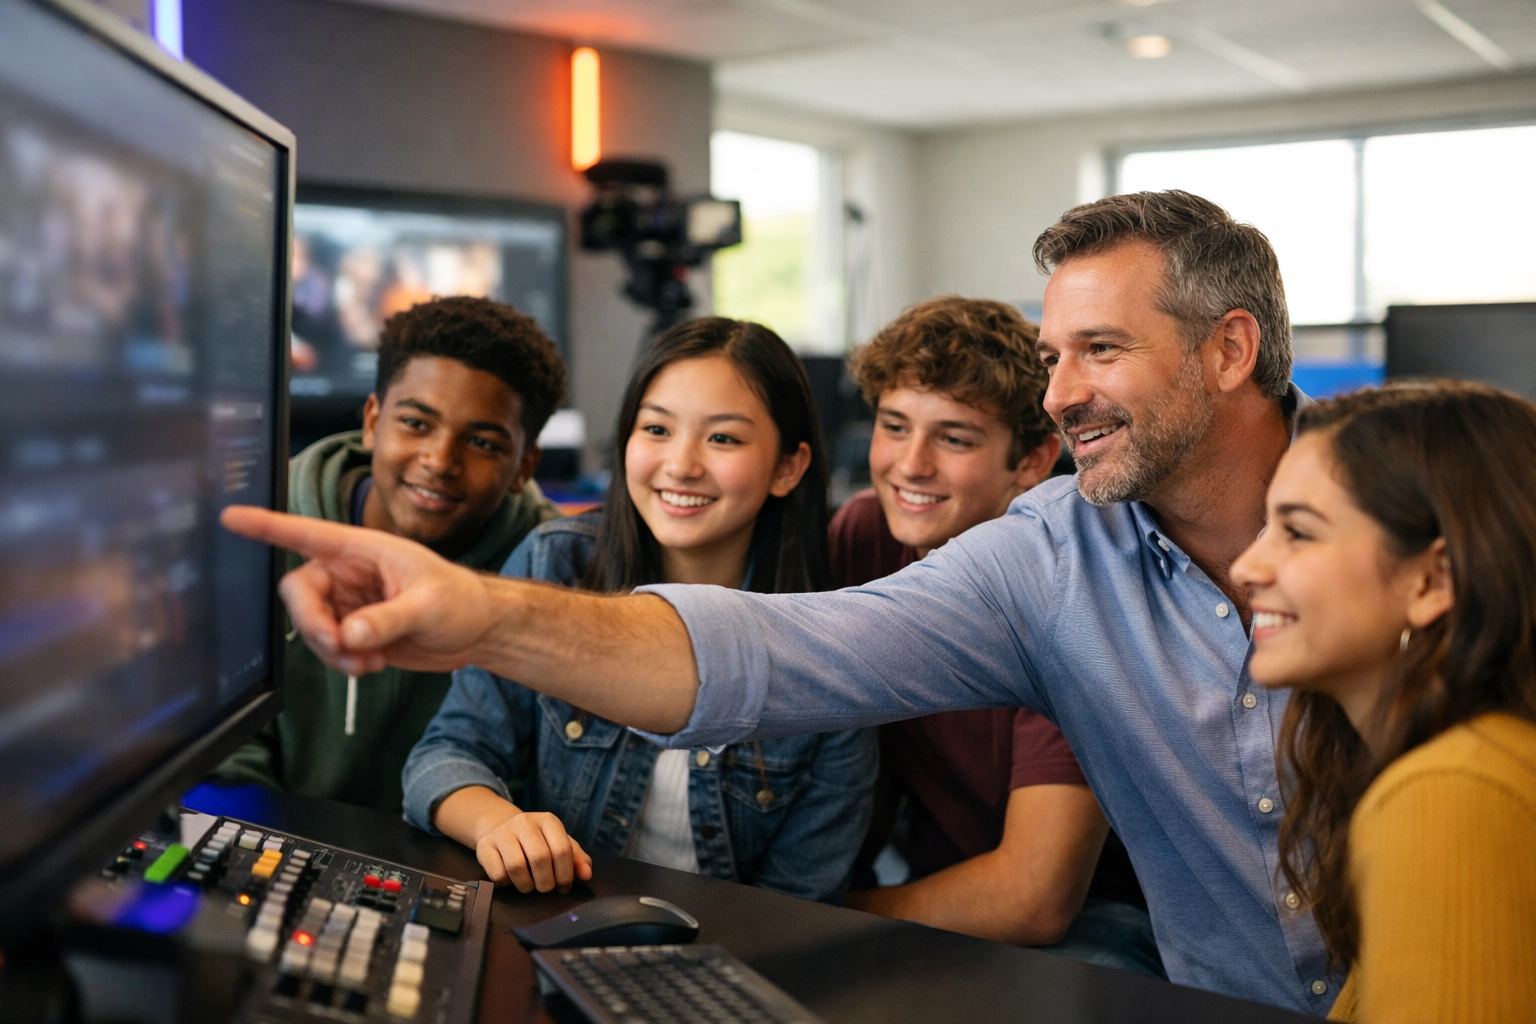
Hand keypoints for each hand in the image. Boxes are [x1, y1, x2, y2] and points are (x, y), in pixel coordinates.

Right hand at [220, 506, 496, 675]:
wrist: (477, 630)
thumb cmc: (461, 599)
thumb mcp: (429, 605)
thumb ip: (388, 619)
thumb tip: (349, 634)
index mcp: (363, 549)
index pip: (306, 533)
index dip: (266, 526)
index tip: (231, 517)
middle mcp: (348, 573)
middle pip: (299, 592)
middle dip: (313, 623)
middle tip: (342, 645)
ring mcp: (348, 603)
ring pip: (310, 626)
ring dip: (330, 650)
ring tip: (367, 661)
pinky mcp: (354, 632)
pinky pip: (327, 648)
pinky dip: (341, 662)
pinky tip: (371, 665)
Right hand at [475, 810, 593, 892]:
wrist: (502, 829)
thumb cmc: (538, 842)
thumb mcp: (560, 845)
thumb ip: (577, 859)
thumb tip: (587, 875)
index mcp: (548, 820)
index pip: (562, 849)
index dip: (565, 874)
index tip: (564, 886)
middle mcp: (524, 822)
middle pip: (540, 858)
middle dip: (546, 883)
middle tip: (546, 888)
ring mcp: (502, 832)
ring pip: (516, 867)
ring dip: (526, 885)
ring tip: (530, 886)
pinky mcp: (484, 846)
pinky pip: (498, 873)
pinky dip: (507, 884)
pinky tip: (512, 880)